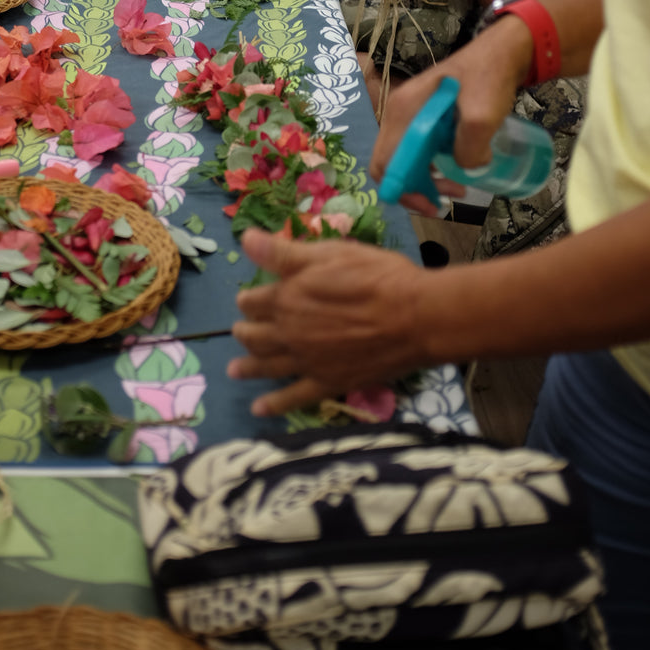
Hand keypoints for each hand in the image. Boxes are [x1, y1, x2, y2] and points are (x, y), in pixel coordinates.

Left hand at [229, 228, 430, 414]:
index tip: (247, 299)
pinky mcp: (328, 383)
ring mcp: (307, 362)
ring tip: (234, 371)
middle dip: (245, 331)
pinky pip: (294, 397)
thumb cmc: (377, 277)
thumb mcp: (329, 253)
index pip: (254, 300)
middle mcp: (290, 333)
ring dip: (248, 367)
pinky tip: (259, 410)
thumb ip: (284, 252)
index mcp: (288, 298)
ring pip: (267, 366)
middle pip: (256, 335)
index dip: (249, 299)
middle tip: (241, 331)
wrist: (415, 317)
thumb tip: (244, 239)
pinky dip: (275, 405)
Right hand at [372, 17, 532, 188]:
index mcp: (403, 111)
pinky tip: (455, 171)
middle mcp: (398, 114)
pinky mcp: (423, 119)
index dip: (403, 191)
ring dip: (424, 182)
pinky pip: (417, 152)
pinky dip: (430, 169)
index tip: (432, 203)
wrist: (501, 53)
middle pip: (391, 165)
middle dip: (414, 190)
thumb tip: (465, 171)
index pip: (385, 163)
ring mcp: (409, 115)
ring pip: (404, 161)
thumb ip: (469, 150)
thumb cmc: (487, 78)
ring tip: (457, 189)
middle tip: (446, 200)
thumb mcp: (482, 116)